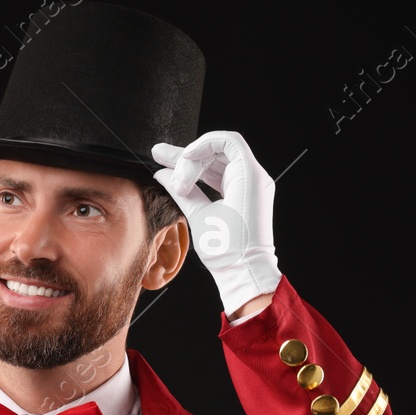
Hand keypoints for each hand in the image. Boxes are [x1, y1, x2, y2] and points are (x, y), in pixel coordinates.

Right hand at [151, 130, 282, 315]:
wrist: (246, 274)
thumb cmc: (229, 251)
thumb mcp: (200, 216)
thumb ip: (181, 190)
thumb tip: (163, 175)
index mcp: (249, 177)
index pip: (226, 141)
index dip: (200, 145)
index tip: (181, 161)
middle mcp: (254, 178)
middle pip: (218, 151)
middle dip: (189, 156)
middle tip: (161, 158)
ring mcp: (250, 187)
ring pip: (216, 163)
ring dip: (191, 164)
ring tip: (162, 160)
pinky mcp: (242, 197)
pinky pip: (220, 177)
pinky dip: (201, 176)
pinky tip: (178, 178)